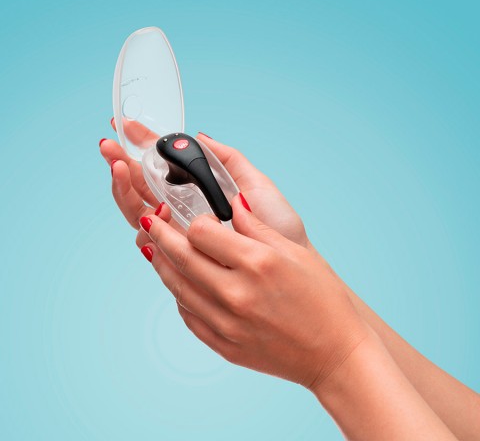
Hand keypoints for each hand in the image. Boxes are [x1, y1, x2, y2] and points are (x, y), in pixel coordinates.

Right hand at [99, 121, 307, 247]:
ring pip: (139, 209)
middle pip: (143, 187)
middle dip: (123, 164)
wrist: (289, 264)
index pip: (163, 168)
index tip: (125, 125)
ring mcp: (179, 234)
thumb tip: (200, 135)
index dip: (144, 146)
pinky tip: (147, 208)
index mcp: (199, 193)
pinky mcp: (180, 255)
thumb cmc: (278, 227)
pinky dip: (141, 219)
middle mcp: (184, 212)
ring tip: (119, 166)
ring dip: (125, 187)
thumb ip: (229, 159)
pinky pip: (150, 238)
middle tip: (109, 145)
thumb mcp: (255, 185)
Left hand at [137, 195, 368, 388]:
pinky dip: (179, 295)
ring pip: (177, 287)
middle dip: (159, 235)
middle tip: (148, 221)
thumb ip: (256, 226)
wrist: (334, 352)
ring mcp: (227, 323)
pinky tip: (180, 282)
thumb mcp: (295, 252)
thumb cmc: (322, 298)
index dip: (194, 221)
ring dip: (161, 264)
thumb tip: (233, 203)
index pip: (201, 232)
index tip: (195, 218)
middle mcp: (236, 293)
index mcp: (256, 263)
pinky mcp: (224, 345)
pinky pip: (188, 315)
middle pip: (181, 257)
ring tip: (154, 248)